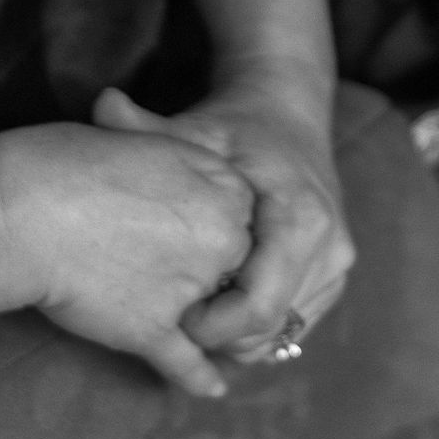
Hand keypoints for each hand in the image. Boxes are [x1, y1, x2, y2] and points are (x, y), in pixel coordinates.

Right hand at [0, 120, 255, 397]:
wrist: (25, 208)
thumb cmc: (78, 166)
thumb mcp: (156, 142)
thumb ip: (193, 169)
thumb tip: (207, 186)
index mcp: (228, 191)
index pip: (243, 221)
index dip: (211, 228)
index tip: (180, 226)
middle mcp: (222, 242)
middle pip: (235, 268)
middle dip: (211, 271)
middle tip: (165, 261)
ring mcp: (191, 290)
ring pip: (213, 315)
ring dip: (202, 319)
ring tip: (185, 316)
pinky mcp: (153, 330)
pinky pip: (186, 362)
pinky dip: (199, 378)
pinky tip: (213, 388)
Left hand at [94, 73, 355, 363]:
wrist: (288, 115)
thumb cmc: (235, 128)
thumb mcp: (194, 130)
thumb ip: (146, 128)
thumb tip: (101, 102)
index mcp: (300, 219)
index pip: (257, 307)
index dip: (208, 325)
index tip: (171, 310)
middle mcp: (330, 247)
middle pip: (268, 330)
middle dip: (218, 333)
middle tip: (175, 312)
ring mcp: (337, 265)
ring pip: (280, 335)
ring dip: (235, 333)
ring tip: (198, 302)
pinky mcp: (335, 276)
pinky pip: (292, 327)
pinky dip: (255, 326)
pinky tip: (223, 298)